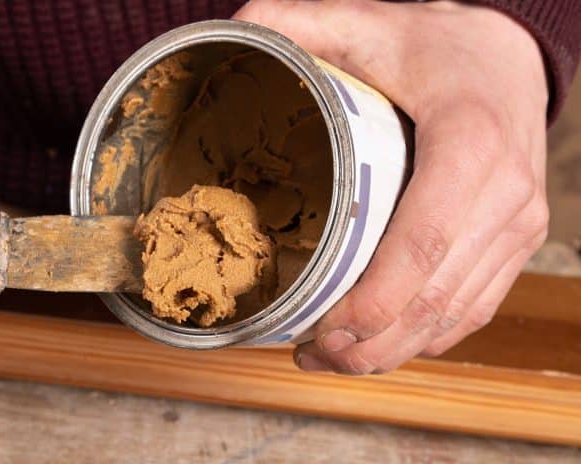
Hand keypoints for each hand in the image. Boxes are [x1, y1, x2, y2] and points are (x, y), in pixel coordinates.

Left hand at [234, 0, 549, 373]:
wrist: (510, 57)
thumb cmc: (436, 47)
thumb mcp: (368, 23)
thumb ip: (300, 26)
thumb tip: (233, 32)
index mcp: (470, 142)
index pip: (425, 238)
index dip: (376, 298)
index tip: (323, 330)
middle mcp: (506, 194)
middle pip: (437, 294)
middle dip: (371, 342)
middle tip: (310, 355)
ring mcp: (518, 224)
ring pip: (457, 314)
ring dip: (393, 351)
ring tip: (329, 359)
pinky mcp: (517, 242)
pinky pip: (475, 308)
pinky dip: (426, 338)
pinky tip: (380, 345)